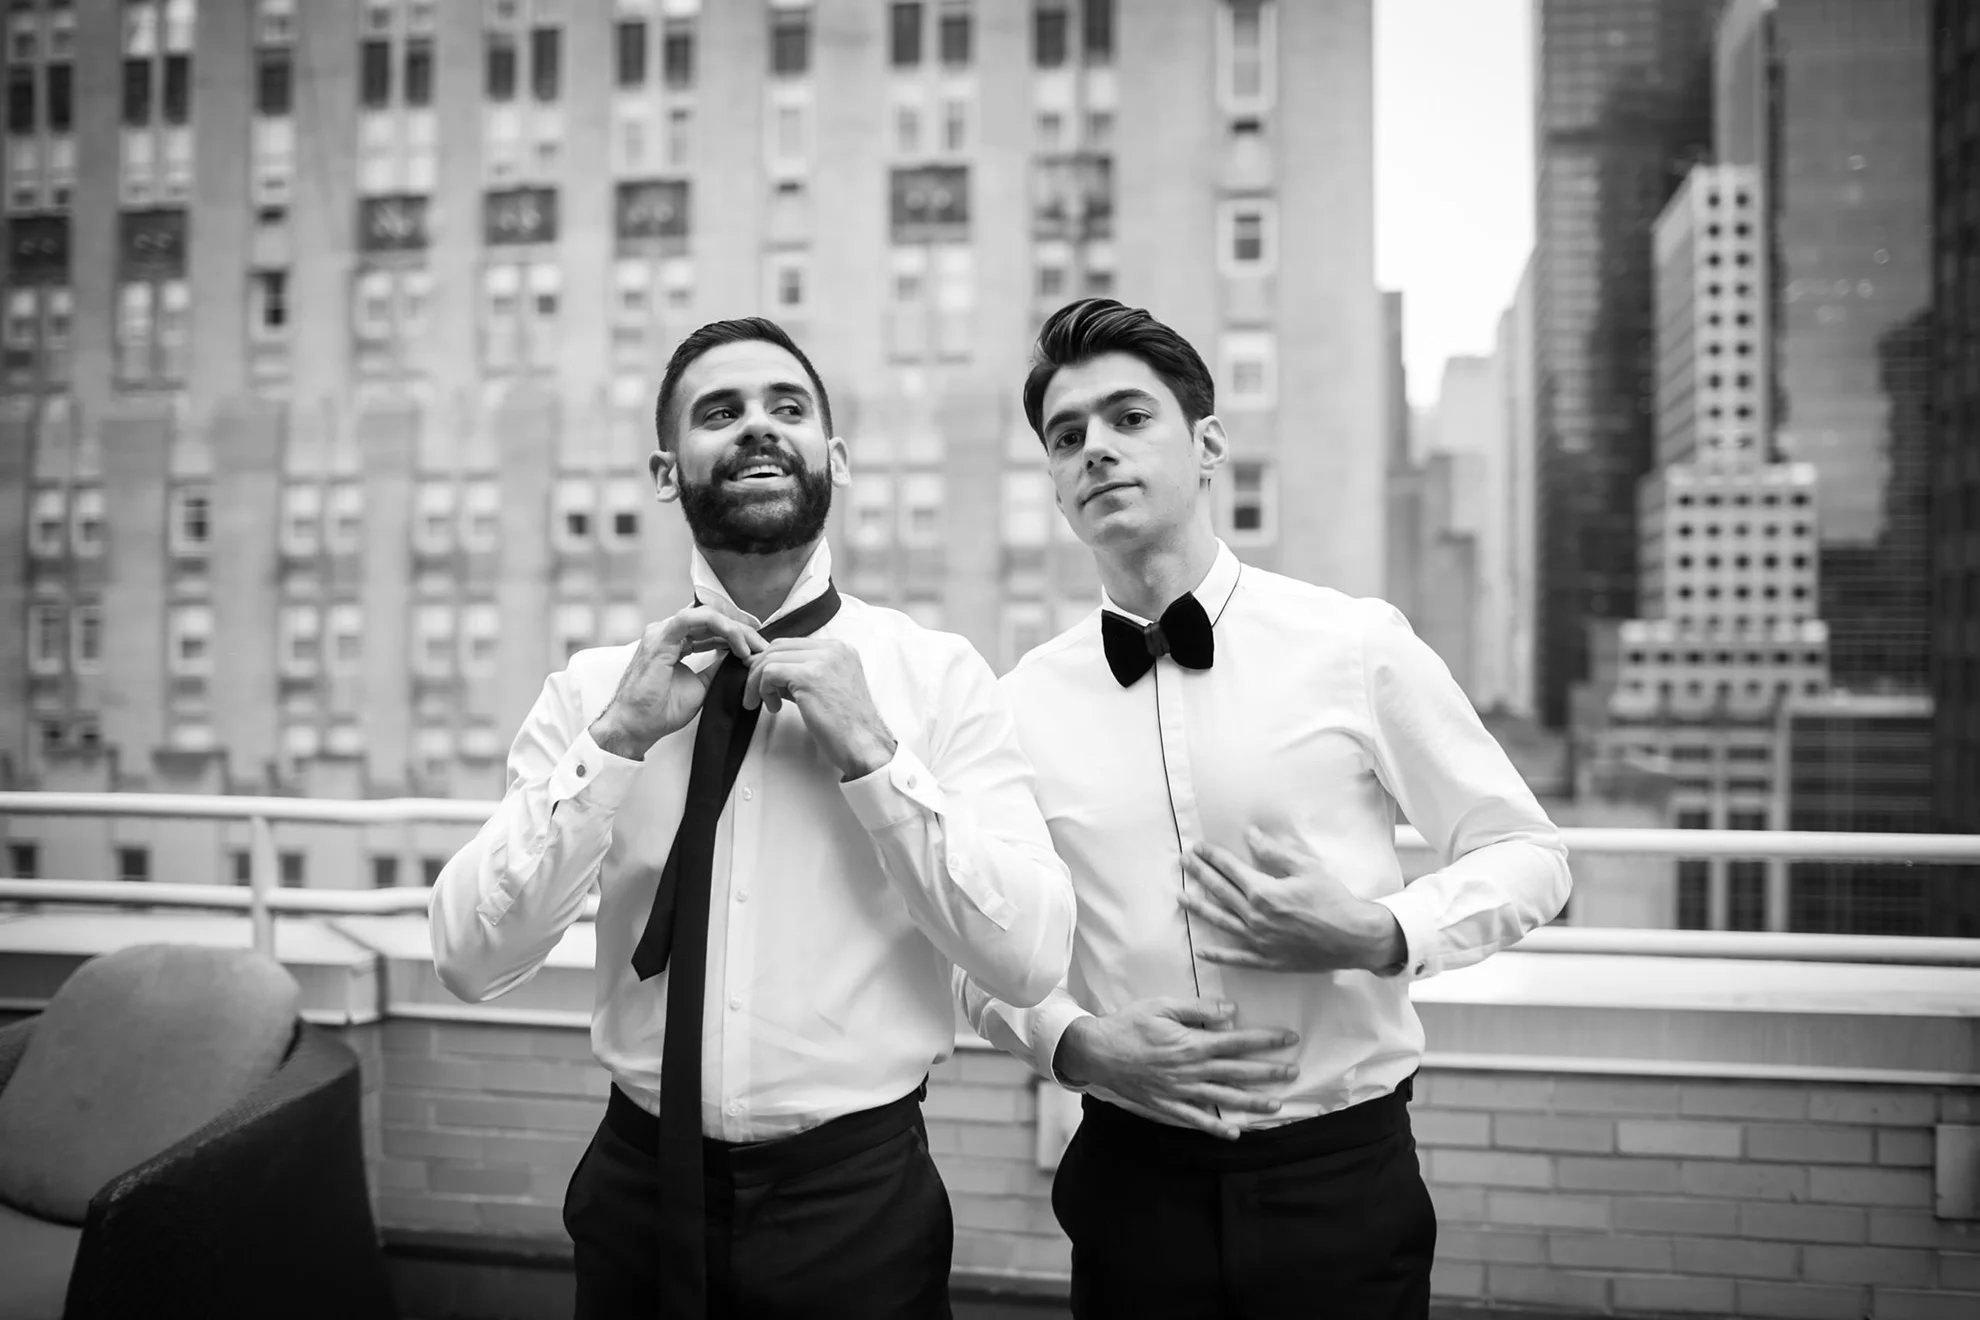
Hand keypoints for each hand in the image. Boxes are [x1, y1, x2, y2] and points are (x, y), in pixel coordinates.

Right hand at [588, 606, 766, 758]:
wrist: (637, 726)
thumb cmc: (661, 710)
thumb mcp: (701, 685)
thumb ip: (715, 667)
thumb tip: (738, 657)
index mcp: (674, 641)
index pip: (712, 629)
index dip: (737, 636)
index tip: (758, 650)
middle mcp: (668, 632)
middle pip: (713, 620)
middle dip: (742, 631)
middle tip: (762, 647)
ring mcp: (662, 632)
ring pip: (707, 616)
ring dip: (736, 629)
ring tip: (753, 648)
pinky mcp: (661, 638)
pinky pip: (694, 619)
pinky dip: (720, 628)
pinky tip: (737, 644)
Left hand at [743, 638, 896, 779]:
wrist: (864, 745)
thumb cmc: (846, 725)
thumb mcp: (828, 689)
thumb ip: (804, 675)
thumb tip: (770, 672)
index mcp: (840, 649)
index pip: (793, 644)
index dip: (772, 662)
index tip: (764, 682)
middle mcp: (833, 649)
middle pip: (778, 647)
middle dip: (760, 670)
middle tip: (756, 694)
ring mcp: (822, 660)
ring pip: (770, 658)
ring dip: (758, 682)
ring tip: (765, 703)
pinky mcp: (809, 676)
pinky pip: (769, 672)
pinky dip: (762, 689)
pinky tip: (772, 707)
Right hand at [1053, 998, 1299, 1140]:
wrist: (1098, 1052)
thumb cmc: (1130, 1024)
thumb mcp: (1162, 1006)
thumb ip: (1197, 1009)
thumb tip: (1230, 1012)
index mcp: (1192, 1043)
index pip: (1238, 1042)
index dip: (1266, 1040)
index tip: (1289, 1038)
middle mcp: (1191, 1071)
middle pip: (1238, 1072)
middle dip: (1269, 1072)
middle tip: (1294, 1072)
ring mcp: (1180, 1091)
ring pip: (1224, 1099)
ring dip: (1252, 1103)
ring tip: (1276, 1105)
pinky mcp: (1167, 1105)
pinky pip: (1196, 1120)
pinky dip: (1216, 1128)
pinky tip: (1234, 1135)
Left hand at [1182, 829, 1406, 973]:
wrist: (1354, 937)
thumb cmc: (1333, 900)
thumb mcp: (1307, 868)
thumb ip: (1275, 853)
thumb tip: (1250, 836)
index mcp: (1264, 892)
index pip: (1230, 869)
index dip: (1213, 856)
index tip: (1198, 847)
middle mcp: (1255, 917)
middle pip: (1220, 891)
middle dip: (1200, 874)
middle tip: (1184, 862)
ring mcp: (1259, 941)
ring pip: (1220, 922)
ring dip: (1199, 908)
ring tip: (1181, 897)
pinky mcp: (1267, 960)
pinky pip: (1236, 957)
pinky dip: (1218, 955)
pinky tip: (1201, 951)